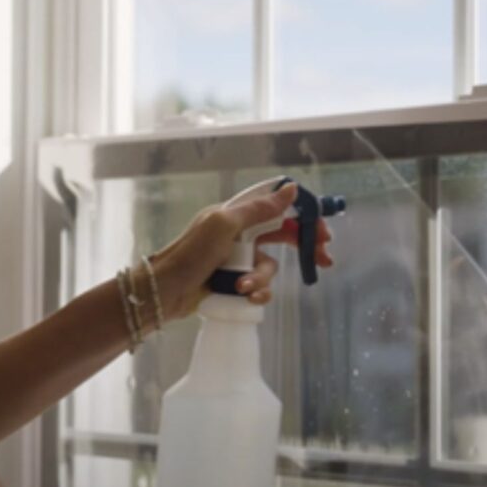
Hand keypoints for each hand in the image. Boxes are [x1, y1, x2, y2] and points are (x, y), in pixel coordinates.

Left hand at [148, 182, 333, 319]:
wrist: (164, 292)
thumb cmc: (190, 254)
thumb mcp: (225, 225)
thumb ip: (260, 209)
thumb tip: (291, 189)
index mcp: (237, 215)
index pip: (278, 208)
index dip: (303, 215)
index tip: (322, 229)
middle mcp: (240, 235)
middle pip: (282, 237)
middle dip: (302, 249)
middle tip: (323, 260)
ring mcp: (237, 260)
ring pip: (270, 267)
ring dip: (261, 279)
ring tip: (244, 287)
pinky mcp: (234, 283)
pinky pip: (259, 288)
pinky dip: (256, 293)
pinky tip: (245, 297)